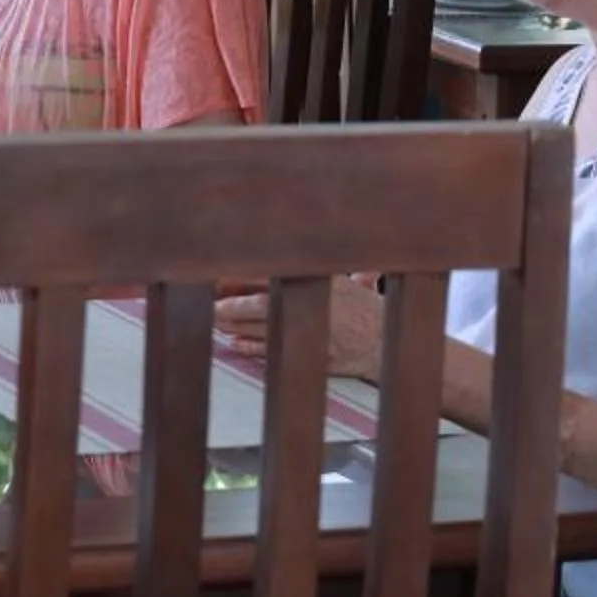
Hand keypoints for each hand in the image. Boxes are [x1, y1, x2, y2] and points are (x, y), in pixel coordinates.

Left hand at [214, 275, 383, 381]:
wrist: (386, 343)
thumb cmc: (366, 308)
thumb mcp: (348, 277)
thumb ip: (321, 262)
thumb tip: (292, 240)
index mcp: (317, 281)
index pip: (270, 278)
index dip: (240, 280)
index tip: (219, 278)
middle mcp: (311, 306)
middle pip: (259, 306)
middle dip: (231, 306)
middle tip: (210, 304)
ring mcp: (309, 333)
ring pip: (261, 330)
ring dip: (236, 327)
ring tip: (216, 321)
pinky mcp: (308, 356)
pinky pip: (273, 352)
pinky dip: (252, 348)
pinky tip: (235, 344)